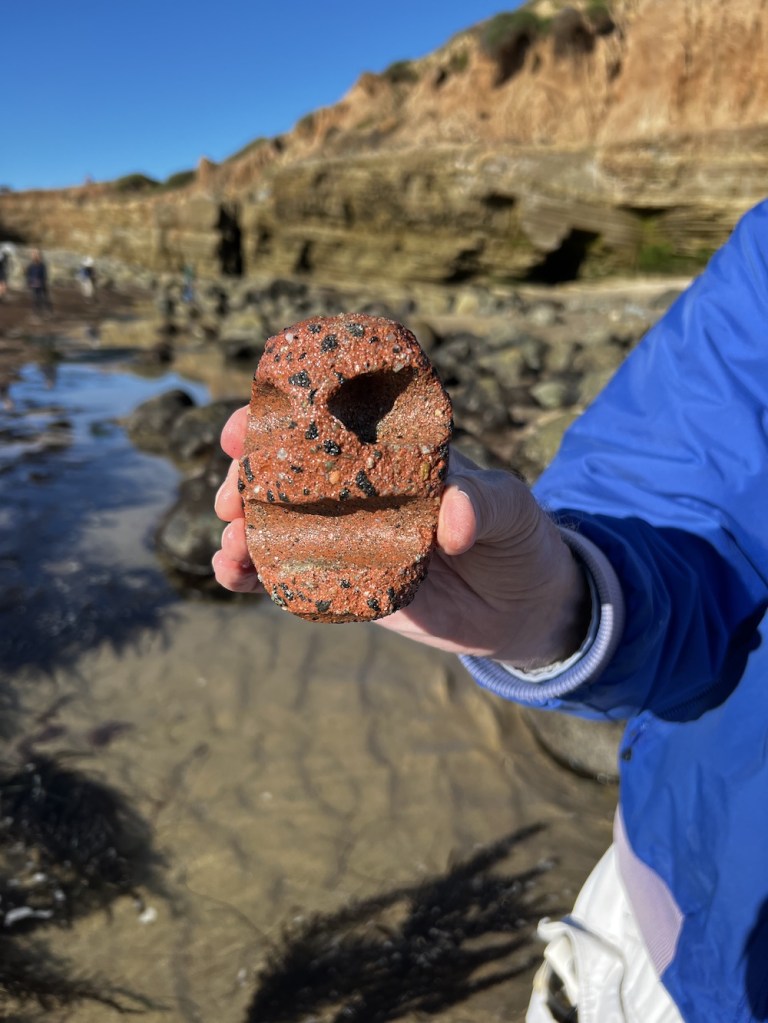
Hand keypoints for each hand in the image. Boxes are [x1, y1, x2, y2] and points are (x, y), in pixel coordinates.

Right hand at [213, 407, 589, 667]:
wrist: (522, 609)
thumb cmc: (519, 539)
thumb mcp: (511, 510)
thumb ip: (484, 504)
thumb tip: (451, 520)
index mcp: (390, 452)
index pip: (328, 421)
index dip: (279, 418)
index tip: (243, 427)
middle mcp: (358, 489)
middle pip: (286, 472)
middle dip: (246, 478)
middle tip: (231, 497)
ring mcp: (346, 535)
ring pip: (276, 524)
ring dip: (242, 528)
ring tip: (229, 544)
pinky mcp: (343, 582)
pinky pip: (287, 575)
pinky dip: (252, 574)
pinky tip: (231, 576)